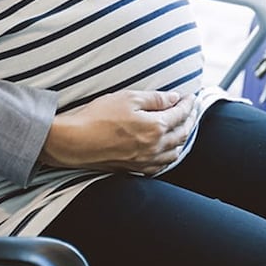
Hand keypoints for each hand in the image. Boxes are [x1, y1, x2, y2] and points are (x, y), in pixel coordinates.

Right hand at [41, 91, 195, 175]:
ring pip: (175, 152)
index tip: (190, 96)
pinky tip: (168, 150)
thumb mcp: (127, 98)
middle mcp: (155, 147)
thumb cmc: (97, 117)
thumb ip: (155, 99)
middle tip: (191, 109)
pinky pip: (161, 165)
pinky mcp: (135, 169)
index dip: (188, 103)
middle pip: (182, 133)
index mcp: (156, 127)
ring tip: (183, 127)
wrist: (74, 142)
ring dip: (183, 138)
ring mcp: (146, 160)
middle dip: (190, 119)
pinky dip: (170, 155)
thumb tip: (174, 98)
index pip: (180, 113)